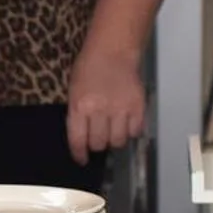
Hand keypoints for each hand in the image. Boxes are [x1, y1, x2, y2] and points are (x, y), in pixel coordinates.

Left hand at [66, 42, 146, 165]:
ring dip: (114, 140)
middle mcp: (100, 111)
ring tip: (112, 130)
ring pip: (118, 141)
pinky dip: (130, 131)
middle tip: (98, 139)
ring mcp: (121, 110)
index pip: (78, 140)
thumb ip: (77, 114)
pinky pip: (135, 131)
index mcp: (80, 106)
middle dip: (97, 145)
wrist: (113, 52)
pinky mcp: (138, 108)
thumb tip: (82, 137)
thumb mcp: (73, 91)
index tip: (82, 159)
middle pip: (100, 144)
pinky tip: (126, 123)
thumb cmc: (88, 69)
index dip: (79, 154)